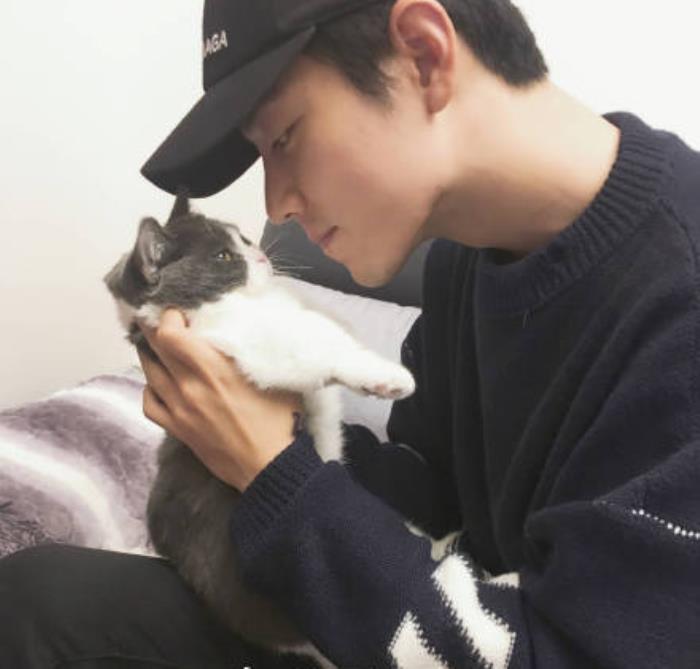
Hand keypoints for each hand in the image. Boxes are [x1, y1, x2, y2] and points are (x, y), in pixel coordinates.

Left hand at [136, 308, 303, 491]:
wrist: (269, 466)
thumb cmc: (279, 419)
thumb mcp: (274, 374)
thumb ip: (253, 348)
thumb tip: (244, 326)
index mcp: (213, 368)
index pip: (170, 333)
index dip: (169, 316)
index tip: (180, 312)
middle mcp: (189, 385)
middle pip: (154, 347)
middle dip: (153, 328)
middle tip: (164, 320)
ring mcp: (179, 409)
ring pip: (148, 372)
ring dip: (151, 354)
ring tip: (161, 347)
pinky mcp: (177, 429)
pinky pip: (150, 402)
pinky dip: (151, 387)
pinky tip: (162, 383)